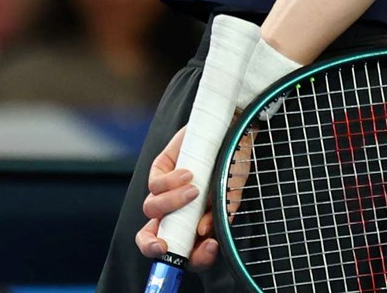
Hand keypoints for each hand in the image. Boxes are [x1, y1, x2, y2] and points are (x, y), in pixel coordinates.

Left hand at [136, 125, 221, 268]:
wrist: (235, 129)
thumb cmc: (235, 163)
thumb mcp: (231, 192)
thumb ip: (219, 213)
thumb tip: (203, 231)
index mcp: (192, 221)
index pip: (177, 248)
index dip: (175, 257)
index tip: (185, 256)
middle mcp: (175, 209)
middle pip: (151, 236)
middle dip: (152, 244)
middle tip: (164, 245)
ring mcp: (165, 190)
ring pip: (152, 208)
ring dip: (172, 204)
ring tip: (195, 190)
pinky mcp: (160, 169)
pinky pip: (155, 184)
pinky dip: (171, 182)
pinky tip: (189, 174)